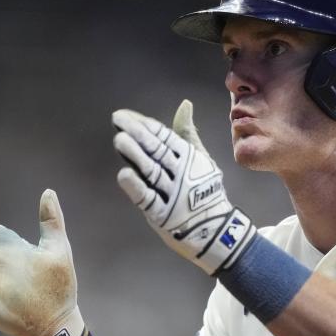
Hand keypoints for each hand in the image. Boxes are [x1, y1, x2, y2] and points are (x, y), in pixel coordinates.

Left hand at [113, 100, 255, 274]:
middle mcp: (181, 174)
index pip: (165, 137)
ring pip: (152, 171)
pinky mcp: (164, 215)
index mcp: (189, 158)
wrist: (217, 230)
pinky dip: (136, 188)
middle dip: (137, 133)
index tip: (126, 115)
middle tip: (117, 119)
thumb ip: (188, 133)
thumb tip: (185, 105)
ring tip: (119, 140)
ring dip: (135, 155)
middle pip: (156, 150)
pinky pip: (148, 199)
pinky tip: (124, 174)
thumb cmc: (206, 191)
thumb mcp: (201, 160)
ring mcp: (173, 195)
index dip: (145, 124)